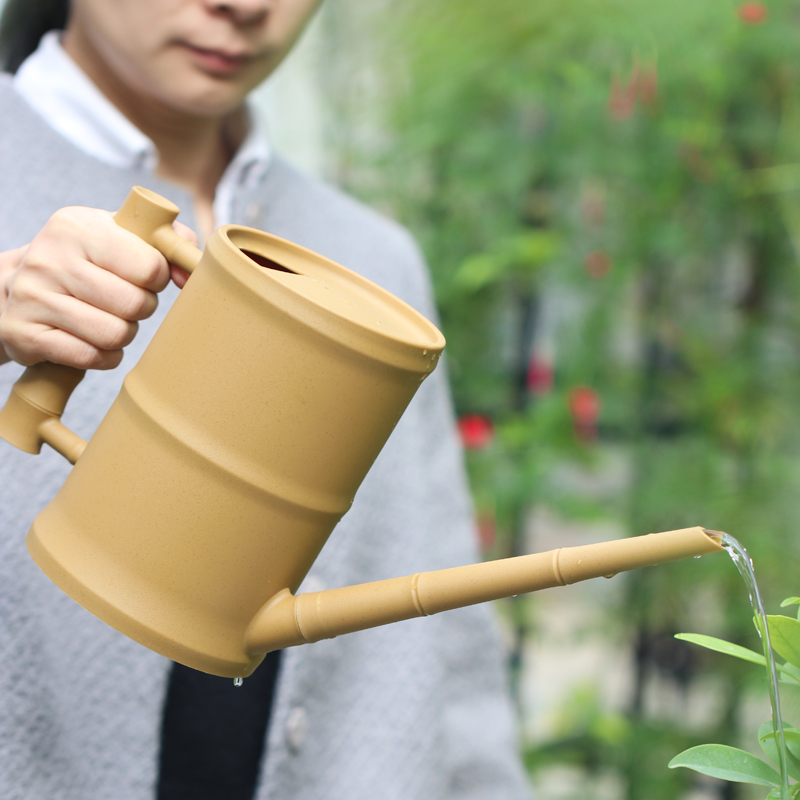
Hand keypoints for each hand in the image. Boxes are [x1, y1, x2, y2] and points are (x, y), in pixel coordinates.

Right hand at [0, 207, 196, 368]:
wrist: (16, 285)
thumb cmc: (85, 260)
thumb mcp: (119, 234)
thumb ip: (168, 241)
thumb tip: (191, 273)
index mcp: (76, 226)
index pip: (151, 267)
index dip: (157, 279)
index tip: (143, 278)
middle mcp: (49, 259)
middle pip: (135, 304)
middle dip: (141, 309)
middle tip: (126, 303)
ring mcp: (31, 298)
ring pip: (115, 334)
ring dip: (124, 334)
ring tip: (108, 319)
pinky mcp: (24, 335)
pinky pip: (91, 357)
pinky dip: (104, 356)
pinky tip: (92, 340)